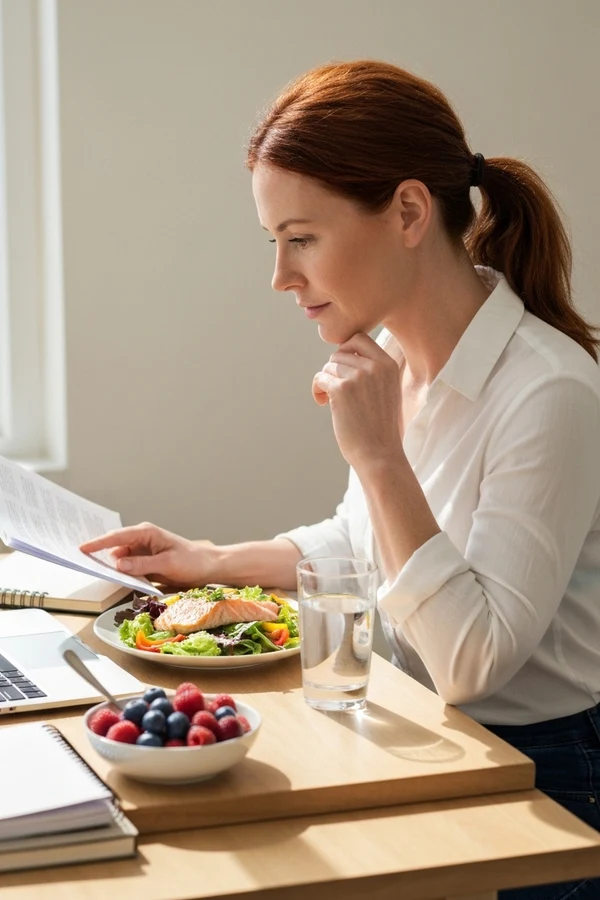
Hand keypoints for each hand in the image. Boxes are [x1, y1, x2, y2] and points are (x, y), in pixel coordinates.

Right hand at [79, 523, 216, 587]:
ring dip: (108, 565)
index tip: (81, 549)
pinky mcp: (144, 562)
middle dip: (98, 552)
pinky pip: (127, 566)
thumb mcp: (167, 564)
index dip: (97, 543)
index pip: (117, 537)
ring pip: (119, 558)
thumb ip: (142, 564)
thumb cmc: (192, 561)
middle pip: (114, 546)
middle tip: (81, 561)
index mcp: (146, 533)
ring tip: (93, 571)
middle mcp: (141, 540)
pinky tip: (112, 578)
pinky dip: (120, 572)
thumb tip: (117, 564)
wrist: (207, 566)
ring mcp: (142, 551)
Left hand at [312, 333, 402, 470]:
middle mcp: (374, 366)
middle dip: (333, 370)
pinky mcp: (341, 389)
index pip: (359, 339)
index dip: (345, 351)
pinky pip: (319, 378)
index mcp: (388, 364)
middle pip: (339, 353)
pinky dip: (317, 390)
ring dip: (325, 382)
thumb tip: (345, 353)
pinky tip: (323, 403)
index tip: (343, 371)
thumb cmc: (381, 428)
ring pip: (328, 366)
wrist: (380, 454)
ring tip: (330, 400)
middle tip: (335, 390)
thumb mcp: (389, 391)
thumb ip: (374, 371)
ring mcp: (358, 376)